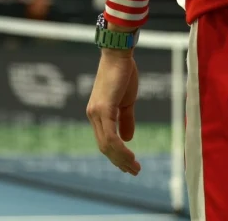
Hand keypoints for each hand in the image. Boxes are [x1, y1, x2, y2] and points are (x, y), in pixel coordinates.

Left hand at [86, 50, 140, 175]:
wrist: (119, 55)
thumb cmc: (123, 74)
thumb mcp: (126, 102)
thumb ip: (126, 120)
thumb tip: (128, 139)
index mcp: (98, 114)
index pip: (104, 141)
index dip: (116, 156)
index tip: (129, 166)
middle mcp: (93, 115)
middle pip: (104, 147)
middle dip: (119, 162)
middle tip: (134, 171)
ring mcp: (96, 112)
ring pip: (106, 145)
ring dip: (121, 159)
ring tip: (135, 167)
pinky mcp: (103, 108)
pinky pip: (110, 136)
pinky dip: (120, 148)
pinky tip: (130, 154)